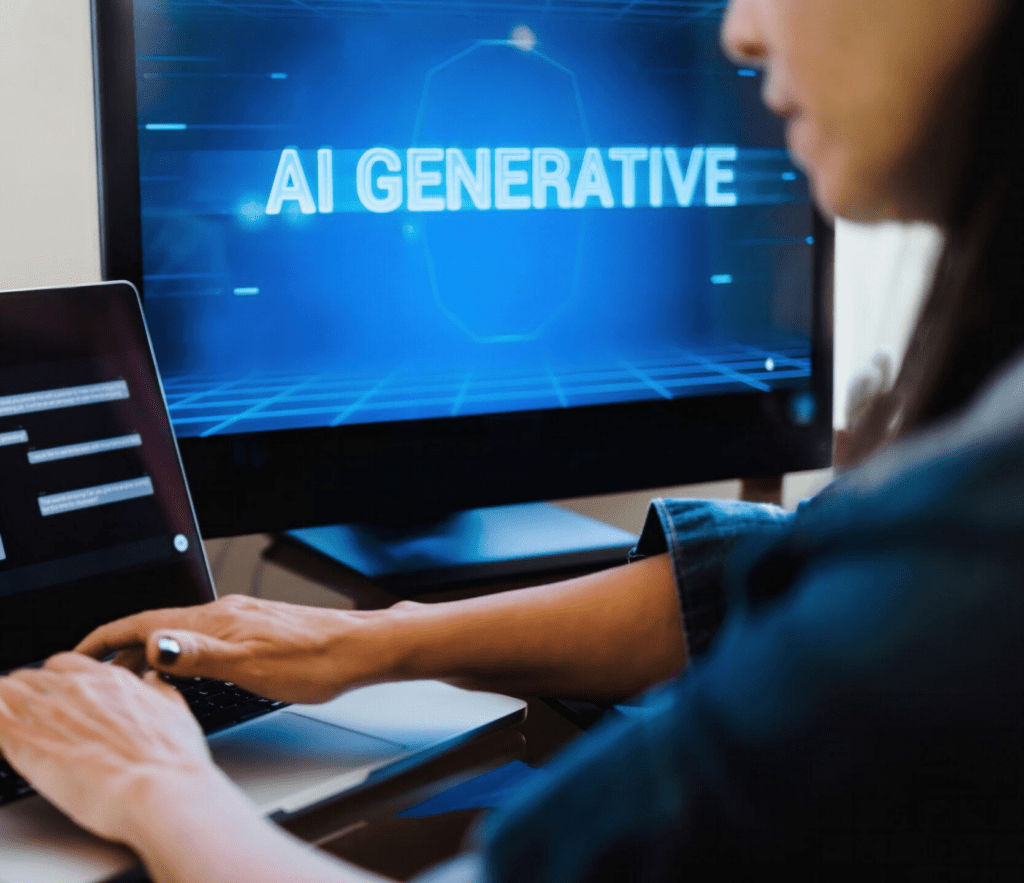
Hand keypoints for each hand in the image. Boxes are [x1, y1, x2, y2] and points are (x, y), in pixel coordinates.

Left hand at [0, 654, 219, 844]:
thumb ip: (158, 691)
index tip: (54, 693)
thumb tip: (153, 680)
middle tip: (26, 712)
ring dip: (3, 704)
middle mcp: (76, 690)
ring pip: (5, 693)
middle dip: (25, 691)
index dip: (55, 679)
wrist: (160, 789)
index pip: (64, 663)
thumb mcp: (176, 711)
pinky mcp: (26, 747)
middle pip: (30, 676)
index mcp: (109, 680)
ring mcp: (49, 715)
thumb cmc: (172, 759)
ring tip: (4, 718)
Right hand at [76, 594, 401, 703]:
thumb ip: (199, 655)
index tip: (81, 651)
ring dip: (154, 653)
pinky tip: (190, 672)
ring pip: (183, 633)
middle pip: (160, 626)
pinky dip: (183, 654)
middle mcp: (226, 613)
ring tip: (136, 679)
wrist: (360, 649)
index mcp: (217, 620)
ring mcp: (243, 620)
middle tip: (99, 675)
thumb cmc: (315, 660)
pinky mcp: (258, 631)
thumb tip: (153, 645)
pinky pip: (205, 638)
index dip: (109, 636)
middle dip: (125, 648)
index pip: (146, 621)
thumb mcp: (251, 665)